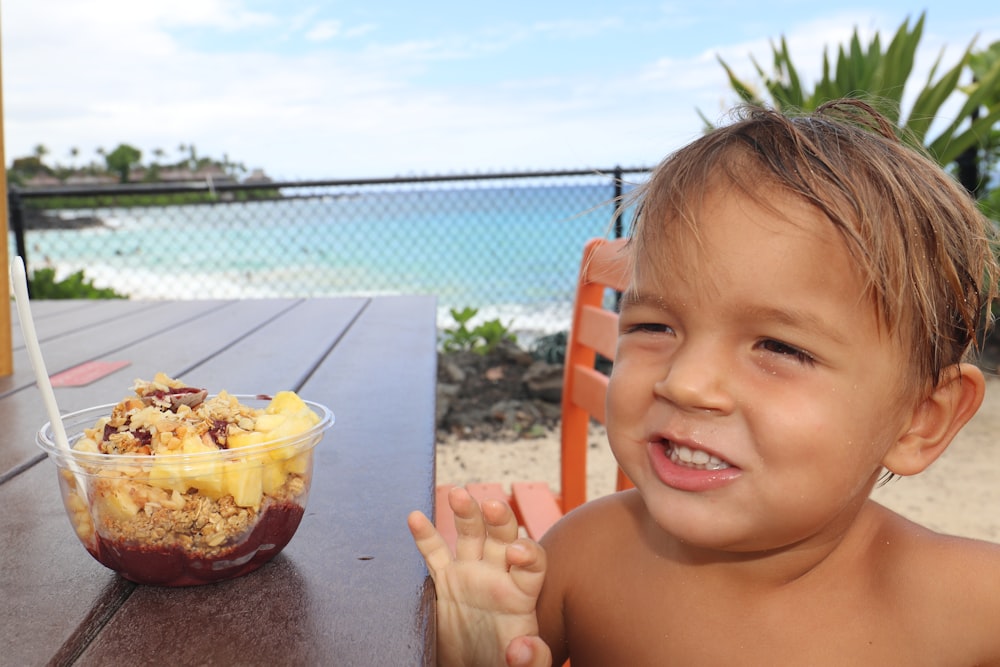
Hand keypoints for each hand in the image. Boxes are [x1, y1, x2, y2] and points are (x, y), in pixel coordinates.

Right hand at [408, 487, 551, 666]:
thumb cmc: (503, 665)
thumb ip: (531, 659)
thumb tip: (520, 648)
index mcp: (521, 594)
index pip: (533, 563)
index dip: (528, 553)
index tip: (517, 553)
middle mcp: (498, 575)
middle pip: (503, 536)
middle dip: (499, 518)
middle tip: (492, 506)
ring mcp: (470, 573)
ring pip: (470, 533)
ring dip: (466, 512)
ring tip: (458, 494)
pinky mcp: (444, 581)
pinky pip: (434, 553)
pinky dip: (425, 535)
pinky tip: (416, 517)